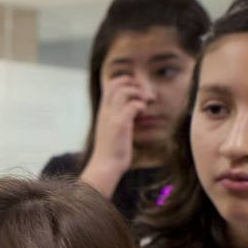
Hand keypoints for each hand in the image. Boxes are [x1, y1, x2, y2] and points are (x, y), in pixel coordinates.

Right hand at [79, 74, 149, 198]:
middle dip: (133, 84)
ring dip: (138, 94)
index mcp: (104, 111)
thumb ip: (119, 117)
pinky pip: (133, 106)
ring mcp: (112, 117)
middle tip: (142, 95)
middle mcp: (106, 111)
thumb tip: (133, 110)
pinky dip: (141, 106)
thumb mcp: (112, 129)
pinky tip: (143, 115)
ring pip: (124, 91)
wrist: (105, 165)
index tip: (136, 91)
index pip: (110, 85)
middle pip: (116, 83)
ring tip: (144, 104)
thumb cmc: (112, 150)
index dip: (125, 82)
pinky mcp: (120, 125)